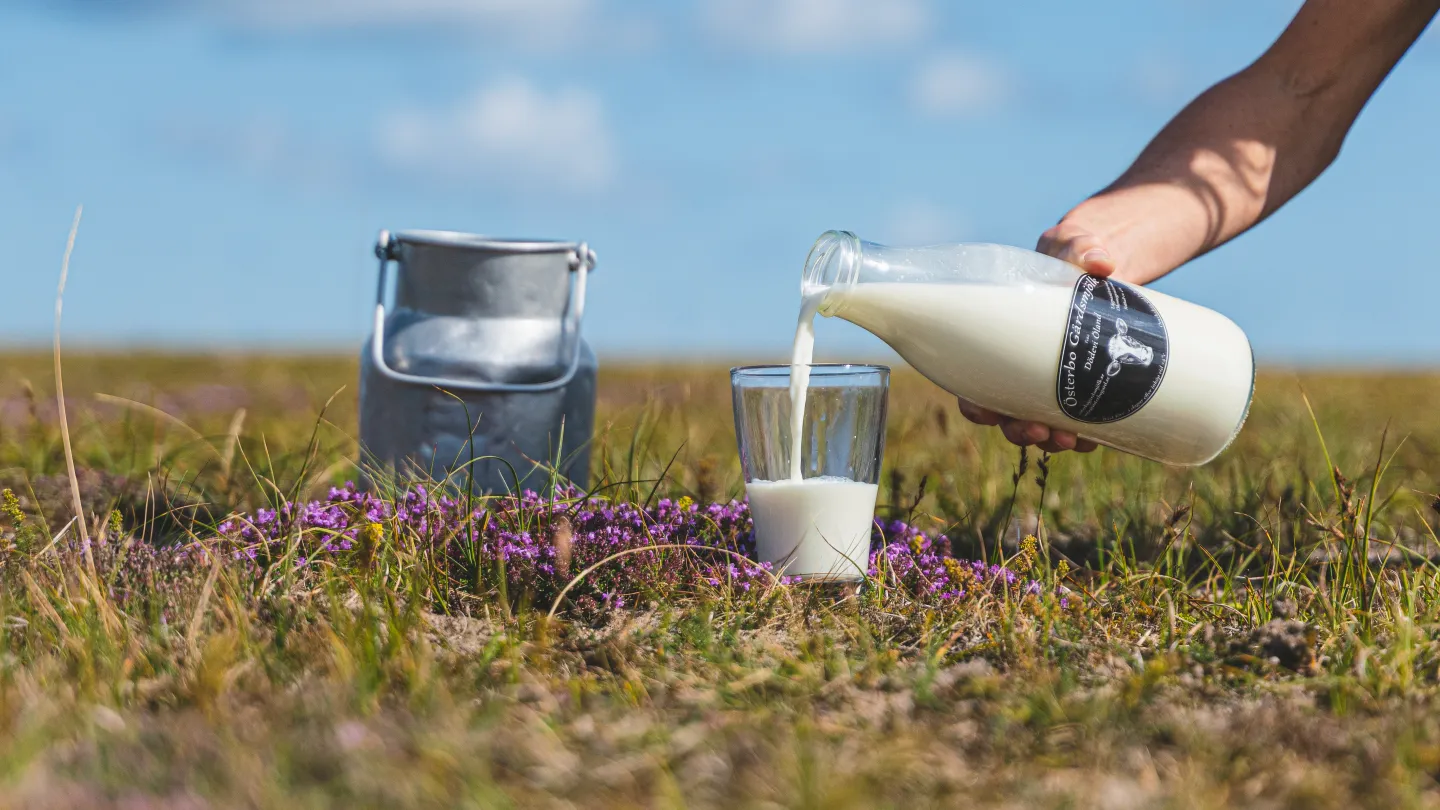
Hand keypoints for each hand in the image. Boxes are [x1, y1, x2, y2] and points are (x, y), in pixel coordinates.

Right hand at [953, 219, 1115, 453]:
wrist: (1105, 265)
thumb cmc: (1070, 255)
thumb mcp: (1071, 246)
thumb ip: (1081, 248)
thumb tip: (1102, 262)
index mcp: (996, 339)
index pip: (970, 385)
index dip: (975, 406)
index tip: (988, 413)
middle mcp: (1017, 368)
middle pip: (1004, 415)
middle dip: (1018, 431)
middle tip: (1040, 430)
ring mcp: (1050, 381)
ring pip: (1038, 424)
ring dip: (1050, 440)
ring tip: (1071, 440)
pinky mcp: (1083, 384)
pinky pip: (1076, 421)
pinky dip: (1083, 434)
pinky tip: (1096, 437)